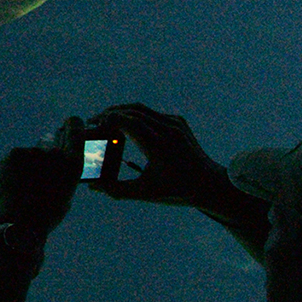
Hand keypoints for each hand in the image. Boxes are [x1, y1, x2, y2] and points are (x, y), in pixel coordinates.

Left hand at [0, 115, 84, 236]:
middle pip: (50, 145)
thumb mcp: (66, 192)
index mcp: (73, 164)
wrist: (20, 224)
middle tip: (37, 177)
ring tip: (24, 188)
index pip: (75, 132)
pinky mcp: (15, 153)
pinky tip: (14, 184)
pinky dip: (14, 168)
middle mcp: (55, 153)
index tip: (70, 122)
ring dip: (28, 165)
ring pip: (31, 155)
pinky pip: (16, 158)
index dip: (73, 125)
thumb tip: (55, 161)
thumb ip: (63, 172)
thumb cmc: (47, 213)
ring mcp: (33, 152)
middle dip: (44, 157)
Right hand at [85, 103, 246, 211]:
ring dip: (122, 112)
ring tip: (106, 120)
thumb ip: (115, 189)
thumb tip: (91, 186)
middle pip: (132, 111)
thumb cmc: (176, 191)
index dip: (108, 119)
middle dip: (110, 113)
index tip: (93, 125)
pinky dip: (136, 115)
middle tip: (94, 122)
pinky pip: (152, 113)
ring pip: (142, 109)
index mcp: (159, 146)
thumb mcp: (144, 192)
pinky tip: (126, 125)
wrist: (209, 184)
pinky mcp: (178, 121)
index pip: (129, 121)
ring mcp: (175, 123)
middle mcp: (167, 130)